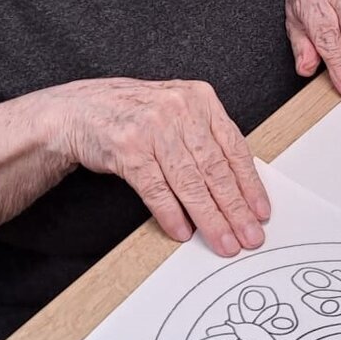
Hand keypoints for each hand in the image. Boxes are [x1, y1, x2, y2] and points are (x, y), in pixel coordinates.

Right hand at [56, 78, 269, 256]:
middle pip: (215, 169)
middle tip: (249, 235)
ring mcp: (152, 129)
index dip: (250, 184)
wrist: (80, 109)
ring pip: (190, 183)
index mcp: (199, 98)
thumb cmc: (134, 113)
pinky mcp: (128, 149)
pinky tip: (184, 231)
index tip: (261, 211)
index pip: (234, 147)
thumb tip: (237, 185)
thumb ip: (205, 137)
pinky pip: (156, 190)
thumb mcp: (177, 110)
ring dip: (209, 219)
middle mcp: (178, 110)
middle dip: (235, 209)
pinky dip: (171, 214)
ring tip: (223, 241)